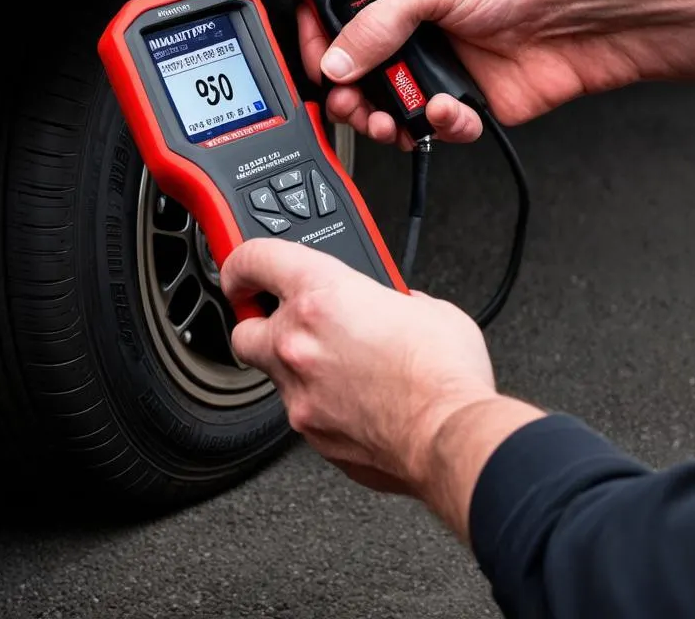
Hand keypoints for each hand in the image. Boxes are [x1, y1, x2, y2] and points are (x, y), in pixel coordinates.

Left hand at [220, 238, 497, 499]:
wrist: (452, 436)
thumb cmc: (443, 372)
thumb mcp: (427, 306)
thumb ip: (395, 298)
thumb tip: (397, 304)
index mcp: (322, 295)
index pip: (255, 258)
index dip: (242, 260)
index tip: (242, 268)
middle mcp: (298, 342)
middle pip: (244, 326)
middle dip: (259, 323)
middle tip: (287, 321)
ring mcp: (299, 391)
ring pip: (271, 373)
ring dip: (294, 366)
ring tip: (338, 365)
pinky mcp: (310, 432)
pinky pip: (300, 409)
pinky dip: (318, 402)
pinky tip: (353, 400)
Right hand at [299, 0, 640, 145]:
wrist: (575, 19)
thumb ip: (374, 26)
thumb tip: (335, 59)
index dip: (315, 28)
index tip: (317, 55)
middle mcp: (404, 21)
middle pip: (348, 62)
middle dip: (343, 88)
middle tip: (348, 98)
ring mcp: (427, 61)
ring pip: (381, 102)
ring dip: (379, 118)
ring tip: (386, 120)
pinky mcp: (454, 96)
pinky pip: (428, 125)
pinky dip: (433, 126)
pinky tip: (444, 109)